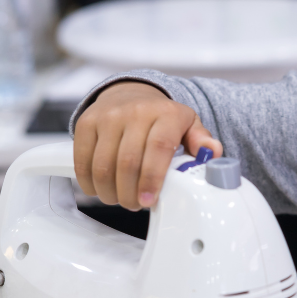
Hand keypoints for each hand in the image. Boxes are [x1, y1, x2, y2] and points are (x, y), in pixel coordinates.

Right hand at [73, 81, 222, 209]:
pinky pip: (83, 162)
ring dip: (110, 192)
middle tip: (135, 204)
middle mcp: (136, 112)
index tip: (149, 200)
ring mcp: (108, 116)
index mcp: (166, 114)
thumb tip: (213, 154)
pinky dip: (90, 183)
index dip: (152, 179)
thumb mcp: (189, 125)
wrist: (131, 93)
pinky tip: (101, 189)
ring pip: (103, 166)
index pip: (158, 148)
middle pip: (128, 162)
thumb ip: (202, 142)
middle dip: (130, 193)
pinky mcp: (86, 123)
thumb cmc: (162, 117)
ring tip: (120, 198)